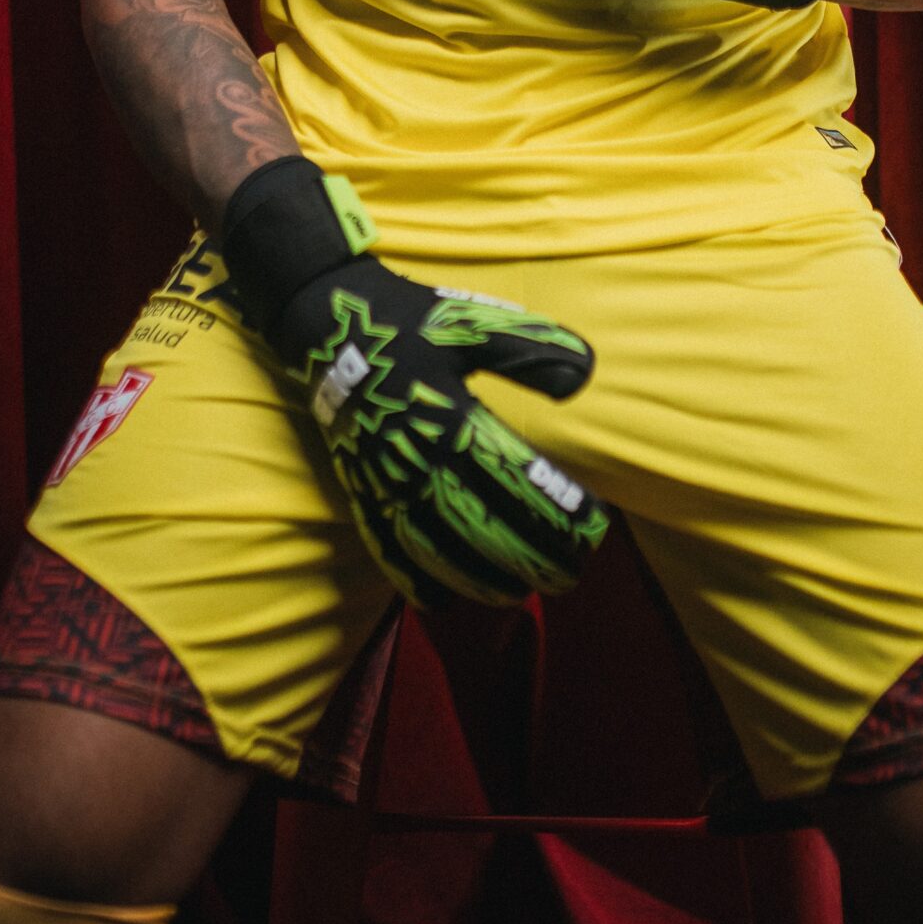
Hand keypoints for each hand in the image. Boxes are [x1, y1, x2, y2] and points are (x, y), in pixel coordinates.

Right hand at [221, 158, 608, 610]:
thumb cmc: (408, 323)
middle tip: (569, 577)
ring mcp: (385, 480)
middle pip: (480, 524)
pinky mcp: (360, 490)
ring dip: (479, 578)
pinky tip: (441, 601)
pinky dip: (413, 580)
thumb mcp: (472, 322)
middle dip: (529, 557)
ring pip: (435, 547)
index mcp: (451, 416)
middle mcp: (418, 457)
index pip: (514, 478)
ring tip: (517, 594)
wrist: (329, 324)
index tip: (593, 531)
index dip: (556, 510)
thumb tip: (584, 375)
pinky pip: (385, 547)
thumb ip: (528, 348)